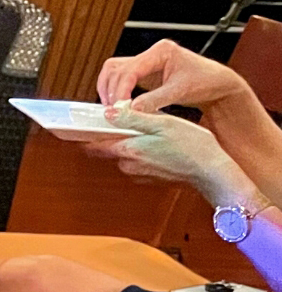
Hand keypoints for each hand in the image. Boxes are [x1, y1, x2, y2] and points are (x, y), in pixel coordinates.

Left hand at [85, 103, 259, 207]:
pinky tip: (158, 144)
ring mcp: (139, 174)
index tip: (81, 124)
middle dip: (111, 135)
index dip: (86, 133)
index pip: (93, 144)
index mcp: (128, 151)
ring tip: (147, 130)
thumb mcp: (162, 124)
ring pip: (124, 155)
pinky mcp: (150, 178)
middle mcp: (128, 166)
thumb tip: (108, 113)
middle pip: (108, 149)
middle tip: (122, 120)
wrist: (212, 172)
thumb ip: (133, 118)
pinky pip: (138, 162)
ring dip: (130, 143)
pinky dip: (143, 152)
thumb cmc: (192, 146)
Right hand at [98, 39, 251, 112]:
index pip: (130, 69)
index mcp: (161, 51)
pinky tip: (118, 104)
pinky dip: (116, 90)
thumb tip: (131, 109)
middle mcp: (151, 54)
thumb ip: (154, 100)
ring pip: (114, 71)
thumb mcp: (180, 92)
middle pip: (116, 68)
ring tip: (112, 108)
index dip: (121, 89)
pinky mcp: (144, 74)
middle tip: (114, 110)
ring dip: (109, 89)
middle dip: (112, 90)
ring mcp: (146, 63)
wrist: (217, 84)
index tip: (119, 107)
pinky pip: (121, 79)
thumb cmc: (206, 81)